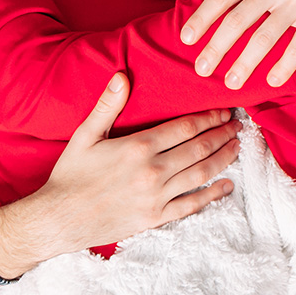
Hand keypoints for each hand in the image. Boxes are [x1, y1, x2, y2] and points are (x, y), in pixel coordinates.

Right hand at [0, 73, 240, 278]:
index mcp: (139, 146)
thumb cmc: (70, 175)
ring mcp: (156, 196)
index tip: (224, 110)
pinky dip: (213, 194)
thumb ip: (108, 105)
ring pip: (201, 173)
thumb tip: (122, 74)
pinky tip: (226, 185)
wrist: (57, 219)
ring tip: (237, 147)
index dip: (209, 117)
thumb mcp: (85, 134)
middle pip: (199, 148)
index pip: (186, 127)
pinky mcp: (155, 218)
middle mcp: (153, 171)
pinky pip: (191, 205)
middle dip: (222, 135)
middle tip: (239, 125)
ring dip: (224, 159)